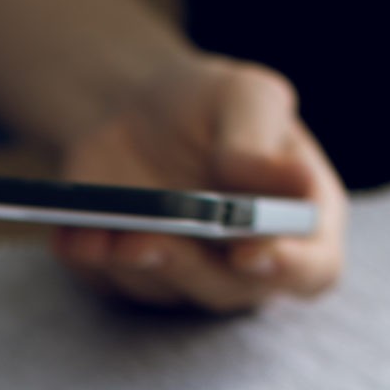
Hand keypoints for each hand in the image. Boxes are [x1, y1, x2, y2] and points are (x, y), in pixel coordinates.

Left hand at [53, 55, 347, 313]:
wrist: (137, 109)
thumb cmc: (210, 104)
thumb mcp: (246, 97)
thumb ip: (263, 139)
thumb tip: (291, 179)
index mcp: (299, 222)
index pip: (315, 269)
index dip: (288, 269)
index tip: (250, 251)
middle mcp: (247, 265)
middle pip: (231, 291)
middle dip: (189, 267)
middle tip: (153, 239)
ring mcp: (188, 278)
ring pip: (166, 293)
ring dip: (133, 266)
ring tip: (106, 231)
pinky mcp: (133, 279)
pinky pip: (111, 285)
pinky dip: (91, 262)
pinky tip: (74, 234)